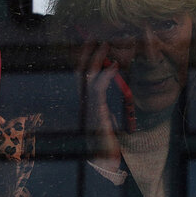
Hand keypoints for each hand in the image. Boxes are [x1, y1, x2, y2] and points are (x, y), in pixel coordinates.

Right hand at [74, 36, 121, 170]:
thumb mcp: (109, 117)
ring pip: (86, 76)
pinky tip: (116, 65)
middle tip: (94, 34)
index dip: (85, 57)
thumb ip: (108, 102)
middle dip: (86, 51)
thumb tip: (115, 86)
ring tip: (106, 43)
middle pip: (80, 70)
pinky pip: (97, 89)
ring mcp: (87, 107)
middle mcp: (83, 103)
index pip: (82, 75)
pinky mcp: (95, 113)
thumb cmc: (109, 142)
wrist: (106, 162)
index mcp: (86, 103)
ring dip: (96, 57)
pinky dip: (106, 75)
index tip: (92, 41)